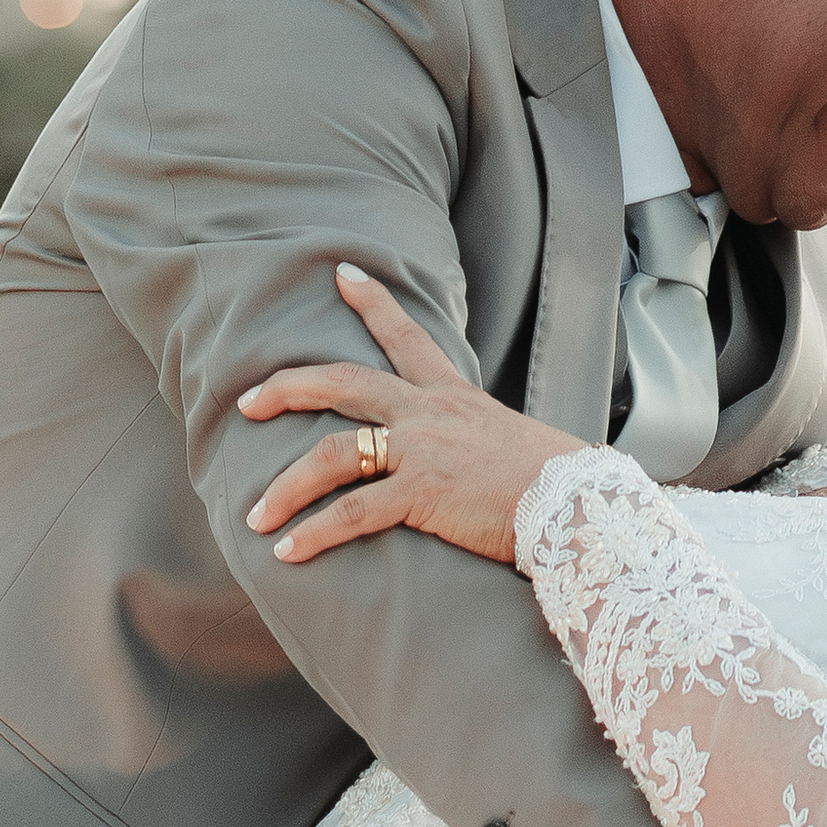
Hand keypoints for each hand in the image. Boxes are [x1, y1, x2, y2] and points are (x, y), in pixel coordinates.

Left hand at [242, 269, 582, 566]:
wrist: (579, 505)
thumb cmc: (556, 486)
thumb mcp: (512, 444)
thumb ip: (477, 443)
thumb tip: (471, 462)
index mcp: (453, 397)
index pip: (408, 337)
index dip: (373, 303)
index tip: (343, 274)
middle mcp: (430, 413)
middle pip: (342, 382)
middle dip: (287, 388)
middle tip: (247, 402)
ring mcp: (423, 450)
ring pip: (334, 453)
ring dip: (287, 487)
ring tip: (257, 516)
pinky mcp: (422, 493)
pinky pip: (352, 513)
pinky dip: (314, 534)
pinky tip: (288, 552)